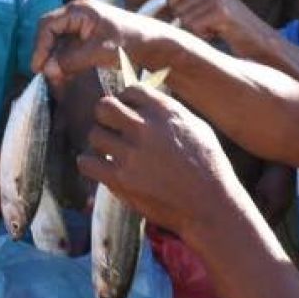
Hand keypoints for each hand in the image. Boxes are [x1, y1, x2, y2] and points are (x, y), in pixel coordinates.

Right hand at [31, 0, 172, 83]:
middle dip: (46, 54)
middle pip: (50, 33)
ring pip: (59, 43)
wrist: (154, 44)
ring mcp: (83, 24)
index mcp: (79, 9)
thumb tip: (48, 70)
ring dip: (56, 61)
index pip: (47, 25)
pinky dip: (66, 62)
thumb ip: (72, 60)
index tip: (38, 67)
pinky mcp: (88, 36)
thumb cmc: (131, 42)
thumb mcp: (100, 52)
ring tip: (56, 80)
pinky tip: (66, 77)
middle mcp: (78, 13)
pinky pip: (69, 48)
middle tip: (44, 75)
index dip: (40, 47)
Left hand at [78, 85, 242, 237]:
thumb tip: (147, 101)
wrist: (211, 206)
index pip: (130, 90)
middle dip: (106, 117)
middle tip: (113, 129)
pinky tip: (101, 167)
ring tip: (112, 152)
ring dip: (101, 143)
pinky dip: (90, 164)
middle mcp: (145, 129)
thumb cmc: (209, 167)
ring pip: (94, 135)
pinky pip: (87, 162)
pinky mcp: (121, 180)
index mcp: (165, 112)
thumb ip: (169, 111)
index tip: (128, 113)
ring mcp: (131, 155)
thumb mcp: (196, 127)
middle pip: (104, 107)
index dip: (126, 101)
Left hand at [167, 0, 278, 58]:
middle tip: (206, 27)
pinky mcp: (222, 11)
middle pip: (178, 5)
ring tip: (214, 30)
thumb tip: (156, 12)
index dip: (172, 3)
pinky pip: (194, 26)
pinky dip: (203, 35)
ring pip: (184, 18)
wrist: (260, 41)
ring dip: (196, 31)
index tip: (178, 17)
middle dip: (186, 22)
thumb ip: (190, 5)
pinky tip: (218, 34)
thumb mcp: (210, 10)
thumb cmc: (232, 29)